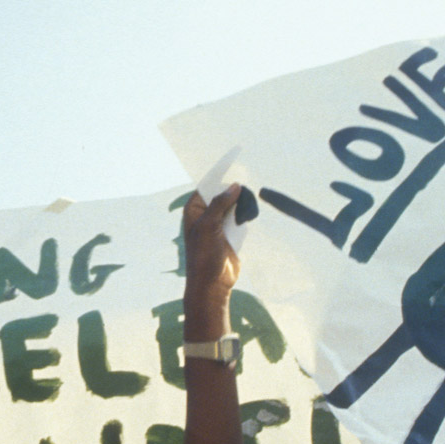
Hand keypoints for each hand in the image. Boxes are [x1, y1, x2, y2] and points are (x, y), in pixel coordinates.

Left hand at [182, 184, 243, 300]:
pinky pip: (240, 217)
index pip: (207, 185)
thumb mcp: (209, 225)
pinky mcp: (231, 233)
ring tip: (248, 200)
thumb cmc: (204, 255)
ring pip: (234, 205)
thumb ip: (220, 203)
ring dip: (241, 203)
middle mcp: (206, 214)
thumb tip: (234, 186)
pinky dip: (245, 215)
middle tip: (245, 181)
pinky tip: (250, 213)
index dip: (219, 174)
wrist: (213, 284)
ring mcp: (219, 224)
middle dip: (233, 189)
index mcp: (194, 210)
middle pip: (222, 193)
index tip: (233, 160)